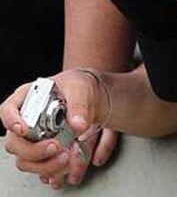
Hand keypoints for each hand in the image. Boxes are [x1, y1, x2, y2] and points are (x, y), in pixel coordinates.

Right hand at [0, 71, 113, 188]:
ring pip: (24, 159)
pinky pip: (40, 166)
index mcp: (27, 99)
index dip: (11, 121)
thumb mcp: (80, 88)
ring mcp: (33, 138)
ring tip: (65, 158)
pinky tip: (67, 163)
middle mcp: (25, 120)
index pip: (8, 110)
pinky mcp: (44, 151)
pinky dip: (53, 169)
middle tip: (54, 146)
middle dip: (33, 150)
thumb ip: (79, 104)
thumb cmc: (78, 87)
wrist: (90, 96)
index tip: (23, 130)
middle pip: (14, 142)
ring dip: (43, 164)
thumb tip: (78, 124)